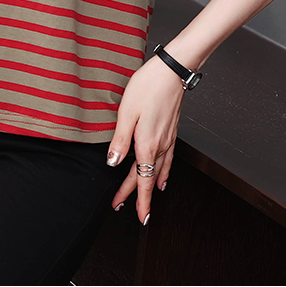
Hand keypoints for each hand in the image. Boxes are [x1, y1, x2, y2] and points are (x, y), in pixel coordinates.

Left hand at [106, 55, 184, 223]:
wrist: (172, 70)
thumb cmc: (149, 85)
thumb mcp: (126, 111)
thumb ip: (119, 140)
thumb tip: (113, 162)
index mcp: (147, 143)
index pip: (142, 180)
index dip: (137, 199)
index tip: (136, 216)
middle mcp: (160, 145)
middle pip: (148, 178)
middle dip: (138, 196)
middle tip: (125, 207)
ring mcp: (168, 138)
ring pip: (159, 170)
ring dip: (151, 187)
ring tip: (145, 199)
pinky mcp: (172, 130)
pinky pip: (169, 159)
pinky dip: (165, 172)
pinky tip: (164, 177)